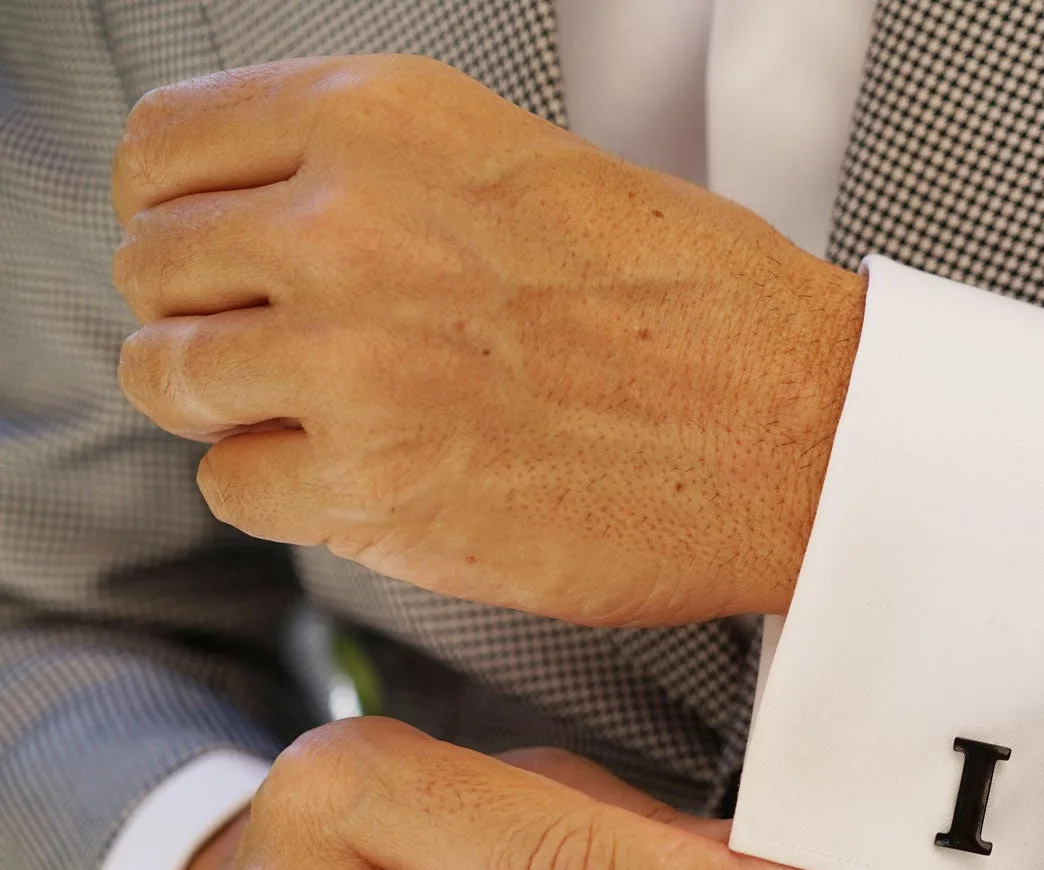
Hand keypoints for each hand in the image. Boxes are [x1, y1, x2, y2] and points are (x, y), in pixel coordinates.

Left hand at [111, 55, 865, 626]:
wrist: (802, 430)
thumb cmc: (704, 309)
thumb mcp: (532, 164)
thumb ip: (383, 178)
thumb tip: (269, 225)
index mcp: (384, 116)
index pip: (166, 149)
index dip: (181, 212)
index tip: (214, 253)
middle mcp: (346, 223)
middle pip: (152, 268)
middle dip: (208, 313)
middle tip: (289, 349)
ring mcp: (349, 360)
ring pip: (172, 380)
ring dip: (237, 405)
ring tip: (335, 417)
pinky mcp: (371, 486)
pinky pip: (234, 486)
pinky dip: (289, 491)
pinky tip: (375, 476)